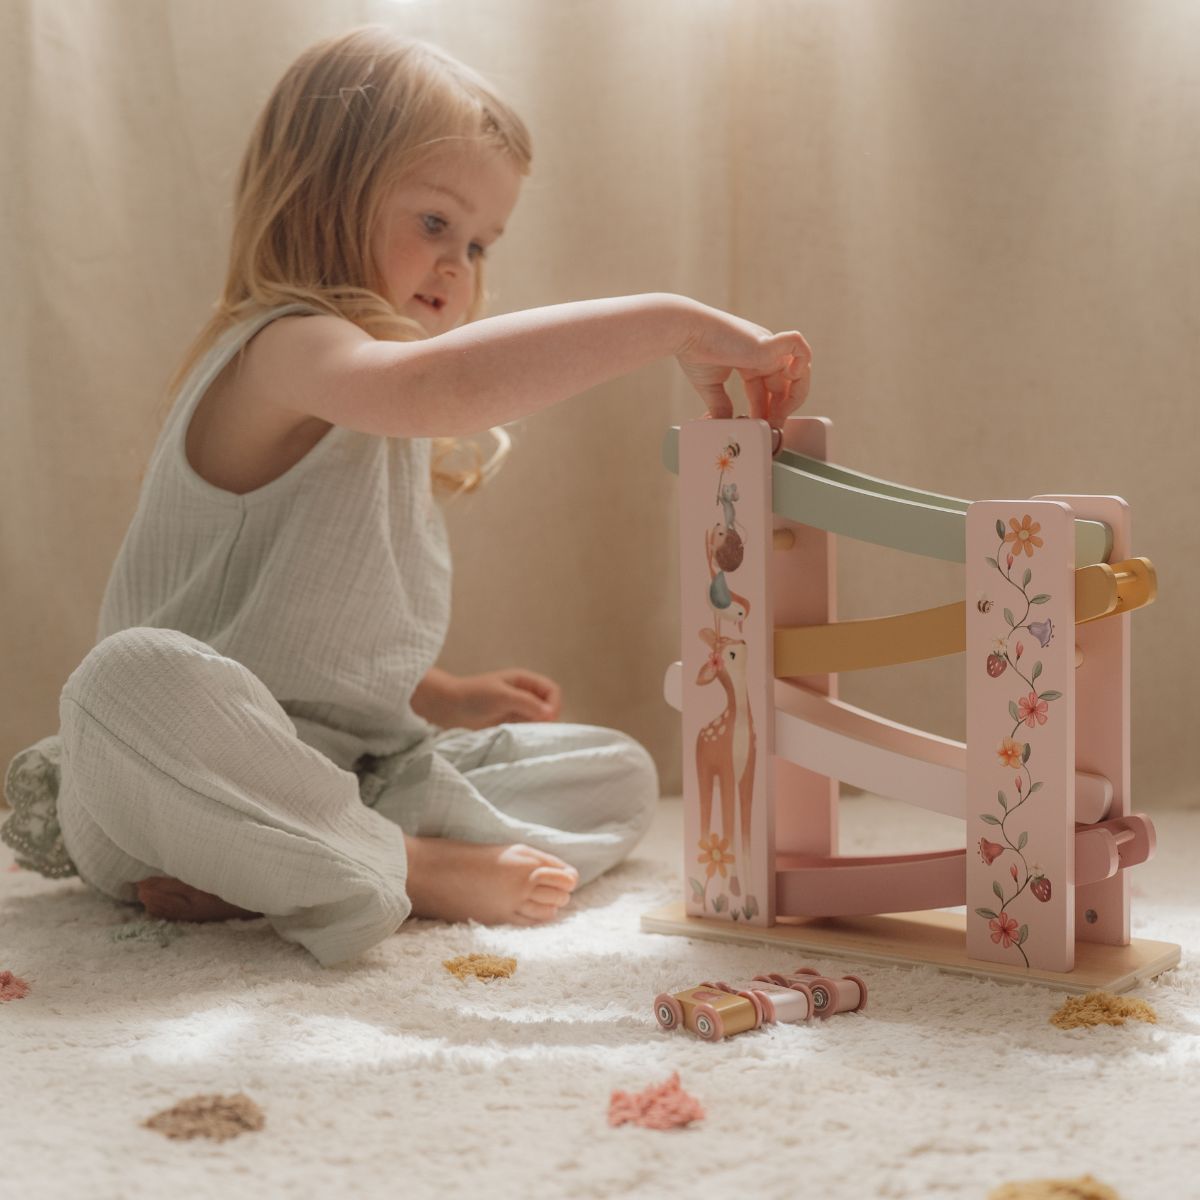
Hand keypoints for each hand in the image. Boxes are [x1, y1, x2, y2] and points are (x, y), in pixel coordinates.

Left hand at [448, 668, 562, 729]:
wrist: (448, 707)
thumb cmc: (474, 696)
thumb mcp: (503, 696)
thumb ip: (527, 703)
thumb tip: (551, 714)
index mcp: (524, 680)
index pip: (552, 691)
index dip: (553, 704)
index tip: (546, 719)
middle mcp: (523, 693)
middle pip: (548, 705)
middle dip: (547, 717)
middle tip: (536, 729)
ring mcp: (516, 708)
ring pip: (538, 718)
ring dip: (537, 727)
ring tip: (526, 735)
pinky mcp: (509, 722)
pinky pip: (527, 727)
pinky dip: (528, 733)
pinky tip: (520, 738)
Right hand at [675, 301, 811, 426]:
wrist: (684, 334)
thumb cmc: (694, 352)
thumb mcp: (710, 386)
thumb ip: (720, 405)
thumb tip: (723, 424)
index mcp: (750, 359)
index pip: (769, 389)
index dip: (768, 411)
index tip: (760, 427)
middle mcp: (762, 352)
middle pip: (786, 386)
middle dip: (780, 411)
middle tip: (770, 428)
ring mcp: (767, 348)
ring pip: (800, 372)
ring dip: (792, 399)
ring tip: (777, 417)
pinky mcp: (768, 343)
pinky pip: (799, 348)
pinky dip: (802, 363)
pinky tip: (788, 380)